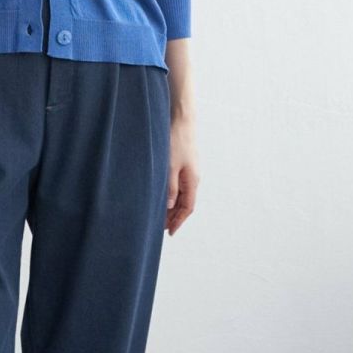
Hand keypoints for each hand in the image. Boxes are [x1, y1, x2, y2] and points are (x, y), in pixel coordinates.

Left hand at [165, 113, 198, 234]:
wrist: (181, 120)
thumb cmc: (175, 141)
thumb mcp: (169, 166)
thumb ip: (169, 187)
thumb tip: (170, 206)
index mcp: (192, 181)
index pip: (187, 208)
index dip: (178, 221)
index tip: (169, 233)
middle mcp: (192, 178)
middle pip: (185, 204)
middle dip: (174, 217)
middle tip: (160, 228)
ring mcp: (188, 172)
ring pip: (181, 196)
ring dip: (172, 207)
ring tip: (159, 216)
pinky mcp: (182, 165)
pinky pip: (178, 186)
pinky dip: (171, 196)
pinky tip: (162, 197)